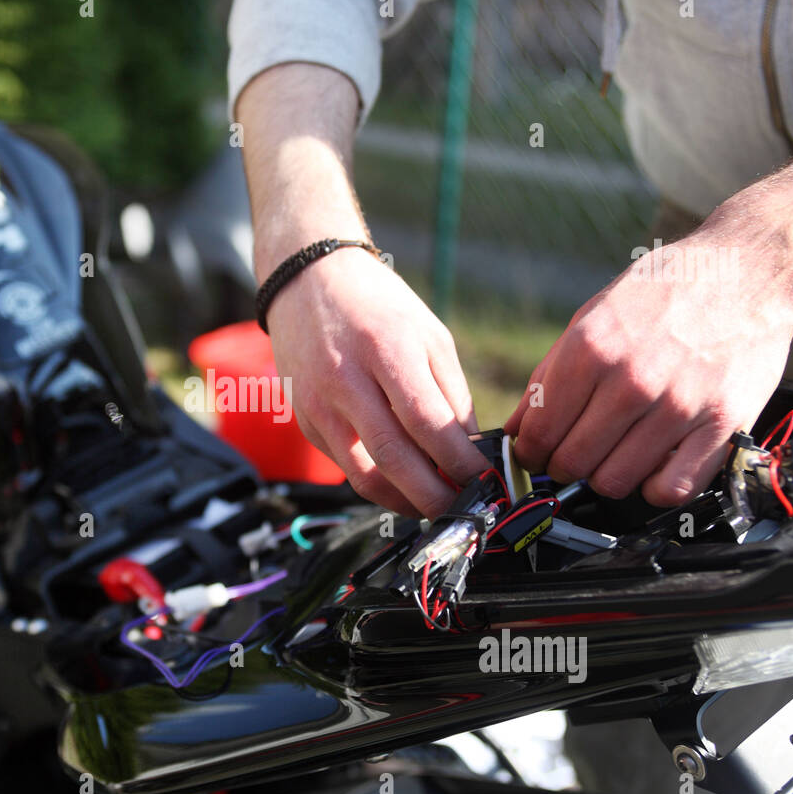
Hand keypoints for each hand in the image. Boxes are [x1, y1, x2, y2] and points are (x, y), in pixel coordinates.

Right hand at [267, 247, 488, 517]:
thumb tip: (470, 451)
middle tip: (466, 511)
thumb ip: (452, 393)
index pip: (428, 423)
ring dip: (405, 502)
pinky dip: (378, 484)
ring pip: (363, 476)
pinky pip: (345, 466)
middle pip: (394, 458)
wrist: (307, 282)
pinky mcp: (305, 421)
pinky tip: (404, 486)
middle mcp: (345, 379)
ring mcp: (318, 404)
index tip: (487, 482)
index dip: (460, 462)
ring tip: (436, 508)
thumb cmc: (376, 304)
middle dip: (435, 496)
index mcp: (385, 349)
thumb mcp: (429, 333)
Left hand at [504, 216, 792, 505]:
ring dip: (606, 477)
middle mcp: (632, 381)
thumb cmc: (665, 291)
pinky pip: (673, 488)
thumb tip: (516, 427)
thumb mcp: (591, 316)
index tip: (534, 453)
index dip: (529, 452)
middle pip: (572, 463)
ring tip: (613, 455)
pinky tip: (652, 465)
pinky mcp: (722, 425)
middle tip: (572, 455)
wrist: (748, 271)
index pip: (539, 433)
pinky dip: (655, 488)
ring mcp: (679, 406)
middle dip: (562, 466)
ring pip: (615, 482)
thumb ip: (550, 375)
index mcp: (591, 349)